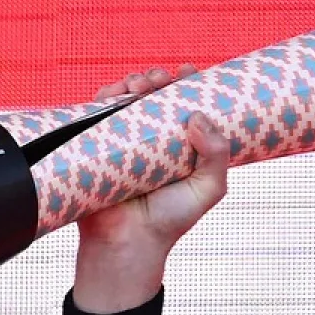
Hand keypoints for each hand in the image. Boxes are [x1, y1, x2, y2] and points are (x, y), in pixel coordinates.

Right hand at [71, 65, 229, 314]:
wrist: (129, 242)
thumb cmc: (172, 219)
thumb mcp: (209, 188)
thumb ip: (217, 155)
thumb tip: (198, 117)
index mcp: (182, 145)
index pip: (185, 106)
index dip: (187, 85)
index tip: (188, 72)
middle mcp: (154, 139)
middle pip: (155, 96)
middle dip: (158, 79)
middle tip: (161, 80)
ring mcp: (125, 140)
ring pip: (127, 99)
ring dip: (133, 82)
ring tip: (140, 85)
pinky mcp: (98, 144)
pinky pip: (97, 112)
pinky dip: (105, 95)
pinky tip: (116, 92)